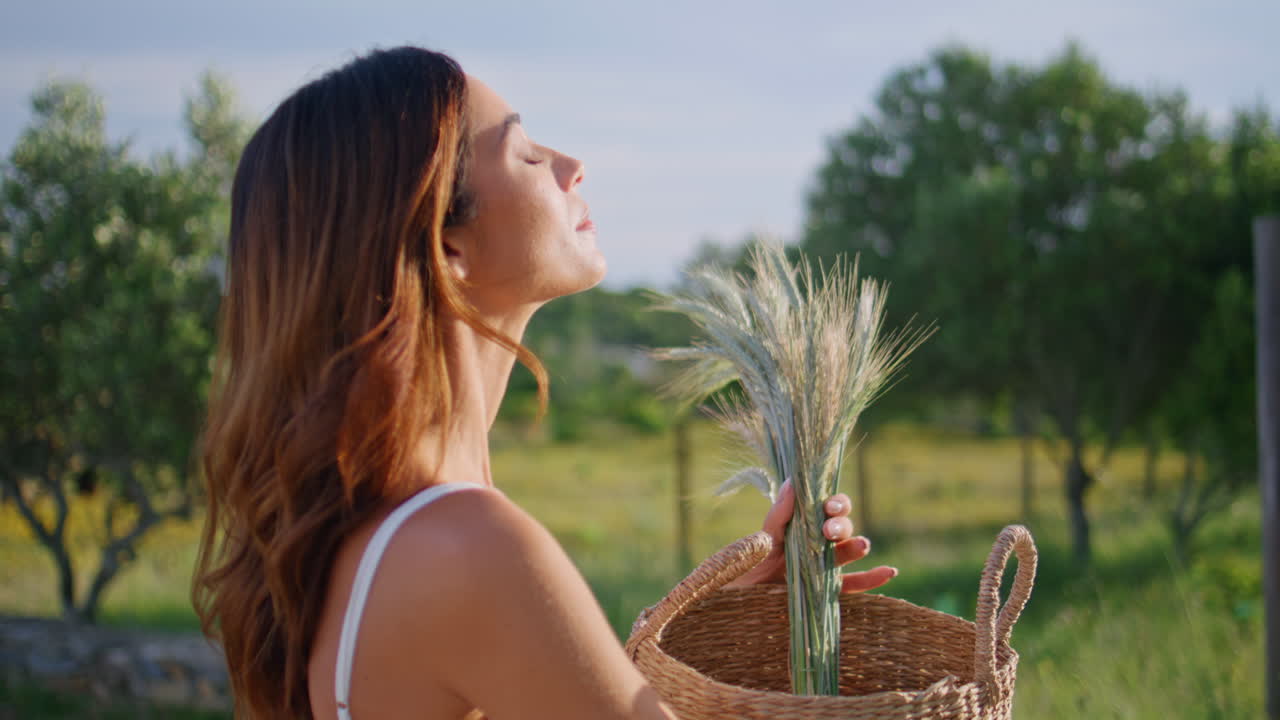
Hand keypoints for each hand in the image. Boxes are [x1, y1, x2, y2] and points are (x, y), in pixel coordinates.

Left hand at [724, 480, 897, 591]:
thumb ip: (778, 516)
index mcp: (801, 526)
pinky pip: (853, 585)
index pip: (826, 507)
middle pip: (841, 527)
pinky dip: (872, 578)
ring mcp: (823, 567)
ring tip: (861, 545)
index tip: (828, 507)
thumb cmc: (747, 568)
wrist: (738, 603)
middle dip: (840, 525)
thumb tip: (792, 482)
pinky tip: (888, 571)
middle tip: (829, 531)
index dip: (835, 503)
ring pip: (848, 552)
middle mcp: (816, 544)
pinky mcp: (826, 592)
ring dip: (857, 545)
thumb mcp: (760, 541)